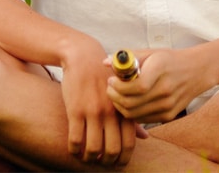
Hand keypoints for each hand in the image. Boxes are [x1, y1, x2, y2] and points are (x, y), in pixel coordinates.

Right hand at [60, 40, 141, 165]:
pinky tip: (74, 150)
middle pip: (112, 149)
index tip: (117, 164)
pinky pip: (75, 139)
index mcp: (123, 109)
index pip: (129, 143)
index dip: (123, 159)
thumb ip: (132, 117)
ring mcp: (92, 112)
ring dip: (90, 159)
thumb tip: (145, 138)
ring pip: (93, 148)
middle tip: (101, 163)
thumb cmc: (102, 77)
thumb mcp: (122, 95)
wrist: (82, 57)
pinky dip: (74, 150)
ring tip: (87, 158)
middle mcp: (110, 112)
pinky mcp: (75, 110)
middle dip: (107, 162)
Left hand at [105, 48, 211, 123]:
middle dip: (114, 96)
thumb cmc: (168, 60)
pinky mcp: (168, 116)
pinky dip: (131, 112)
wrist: (196, 71)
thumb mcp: (149, 52)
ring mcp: (168, 105)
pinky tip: (129, 101)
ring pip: (134, 114)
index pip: (137, 86)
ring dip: (120, 105)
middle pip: (132, 103)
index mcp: (160, 70)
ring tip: (117, 94)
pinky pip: (142, 119)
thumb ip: (127, 57)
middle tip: (110, 88)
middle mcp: (166, 90)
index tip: (111, 80)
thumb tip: (105, 62)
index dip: (119, 86)